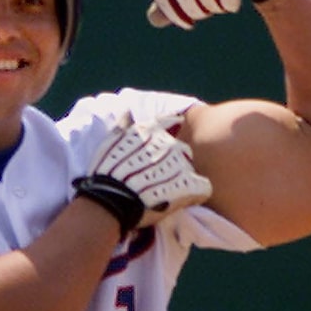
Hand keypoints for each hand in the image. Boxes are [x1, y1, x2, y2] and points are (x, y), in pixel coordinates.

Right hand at [73, 113, 211, 236]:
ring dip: (181, 178)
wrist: (111, 200)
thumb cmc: (107, 173)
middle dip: (174, 162)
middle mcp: (170, 143)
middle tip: (159, 179)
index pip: (172, 124)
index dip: (167, 139)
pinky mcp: (189, 186)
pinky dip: (196, 194)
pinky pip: (203, 188)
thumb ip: (124, 123)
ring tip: (166, 193)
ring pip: (190, 168)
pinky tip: (183, 201)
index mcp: (153, 130)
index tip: (161, 151)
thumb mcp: (111, 141)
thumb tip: (128, 109)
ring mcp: (181, 164)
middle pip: (182, 150)